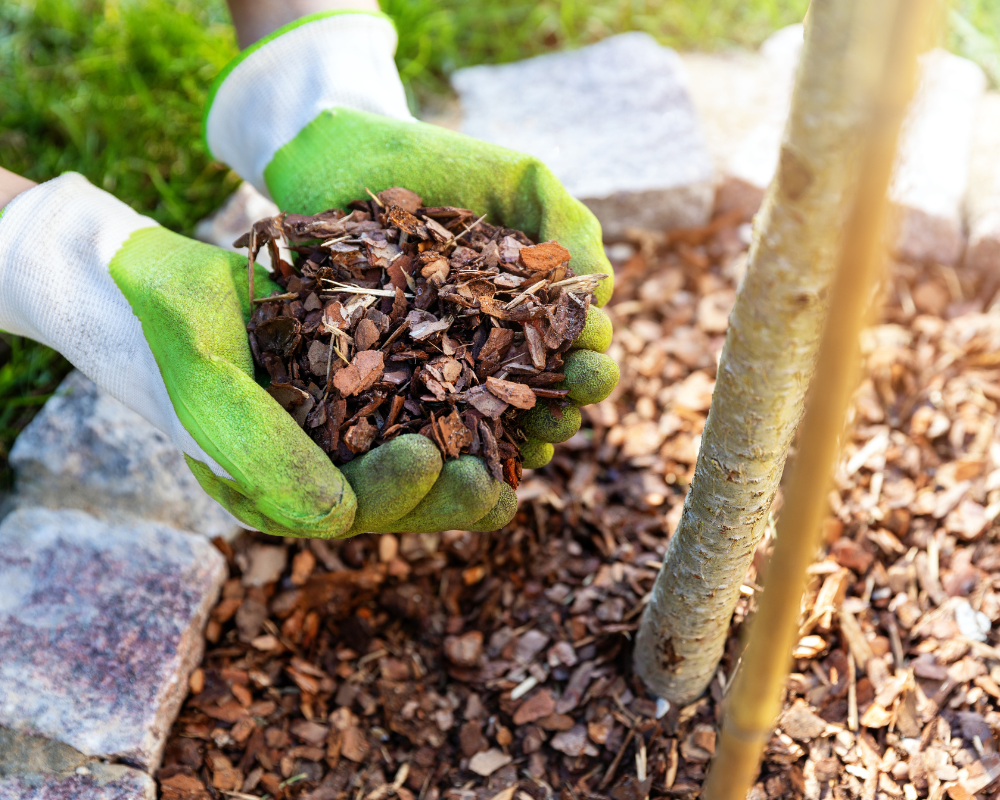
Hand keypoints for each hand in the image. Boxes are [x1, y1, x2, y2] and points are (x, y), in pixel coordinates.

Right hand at [0, 173, 505, 537]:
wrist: (165, 281)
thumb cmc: (178, 332)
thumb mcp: (209, 386)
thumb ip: (261, 453)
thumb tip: (339, 519)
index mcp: (276, 489)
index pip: (348, 511)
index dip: (395, 493)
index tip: (431, 456)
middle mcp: (316, 470)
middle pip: (397, 500)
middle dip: (449, 496)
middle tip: (495, 479)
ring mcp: (343, 433)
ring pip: (417, 463)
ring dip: (469, 463)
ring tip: (519, 455)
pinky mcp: (364, 392)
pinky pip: (418, 413)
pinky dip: (462, 411)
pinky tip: (507, 402)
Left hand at [204, 12, 619, 526]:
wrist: (343, 159)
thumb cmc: (438, 164)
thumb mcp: (519, 180)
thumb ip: (570, 224)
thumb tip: (601, 291)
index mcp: (533, 302)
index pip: (576, 345)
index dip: (590, 360)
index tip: (587, 361)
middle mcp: (496, 339)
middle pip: (543, 390)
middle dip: (564, 406)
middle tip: (564, 410)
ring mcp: (444, 360)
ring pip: (493, 415)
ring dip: (518, 438)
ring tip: (528, 446)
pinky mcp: (392, 373)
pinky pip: (426, 417)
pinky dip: (451, 440)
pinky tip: (467, 456)